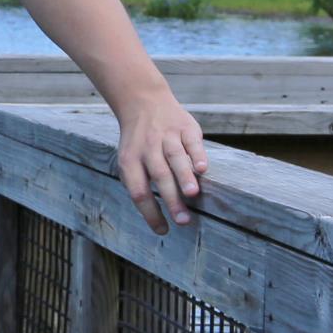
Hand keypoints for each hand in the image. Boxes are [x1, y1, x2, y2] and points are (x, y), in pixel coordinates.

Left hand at [114, 91, 208, 234]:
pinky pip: (191, 142)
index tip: (163, 231)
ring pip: (175, 158)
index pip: (138, 191)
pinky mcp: (185, 127)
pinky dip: (196, 154)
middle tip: (183, 221)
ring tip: (192, 194)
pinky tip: (202, 169)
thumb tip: (154, 219)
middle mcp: (147, 148)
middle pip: (158, 176)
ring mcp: (166, 136)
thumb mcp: (130, 161)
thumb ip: (140, 184)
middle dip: (172, 199)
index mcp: (130, 161)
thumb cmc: (139, 144)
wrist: (143, 102)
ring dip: (183, 176)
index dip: (150, 212)